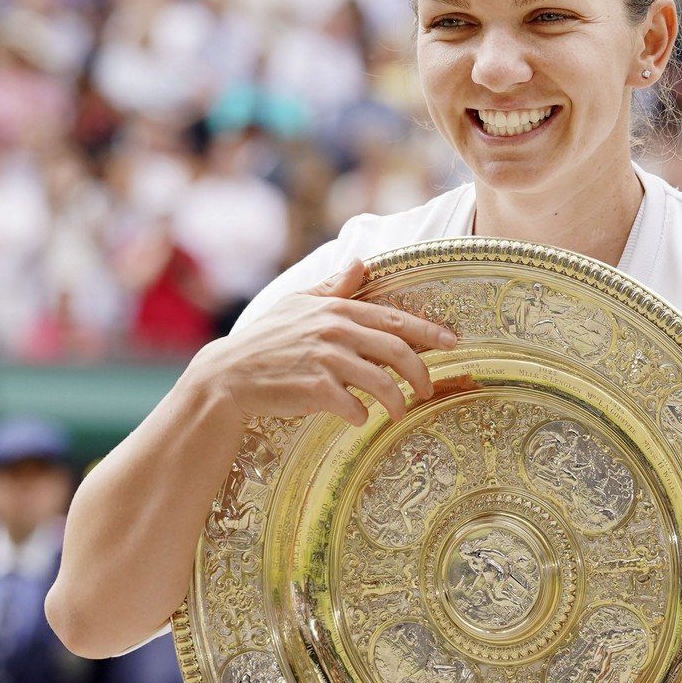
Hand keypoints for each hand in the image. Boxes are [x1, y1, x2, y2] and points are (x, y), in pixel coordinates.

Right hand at [196, 261, 457, 423]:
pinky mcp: (314, 389)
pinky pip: (353, 406)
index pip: (394, 319)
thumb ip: (333, 288)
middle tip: (430, 389)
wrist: (228, 376)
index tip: (453, 342)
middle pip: (397, 351)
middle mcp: (335, 330)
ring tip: (400, 413)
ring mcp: (325, 360)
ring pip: (381, 382)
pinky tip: (358, 419)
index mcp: (336, 309)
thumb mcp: (297, 305)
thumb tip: (362, 263)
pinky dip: (361, 416)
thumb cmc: (266, 340)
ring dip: (397, 401)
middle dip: (422, 373)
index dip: (428, 331)